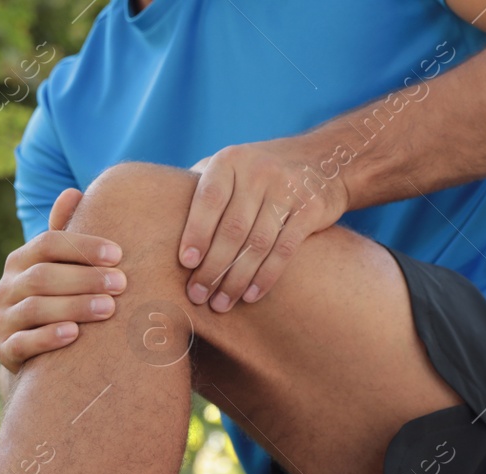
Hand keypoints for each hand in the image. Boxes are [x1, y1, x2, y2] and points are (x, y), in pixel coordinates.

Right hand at [0, 188, 126, 373]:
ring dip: (74, 306)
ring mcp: (2, 319)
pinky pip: (23, 343)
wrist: (34, 352)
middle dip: (85, 278)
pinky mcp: (4, 350)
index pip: (47, 243)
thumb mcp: (59, 267)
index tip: (118, 254)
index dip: (83, 247)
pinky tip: (74, 334)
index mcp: (19, 260)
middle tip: (122, 284)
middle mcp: (5, 287)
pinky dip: (48, 337)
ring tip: (109, 308)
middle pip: (42, 276)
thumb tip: (72, 192)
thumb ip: (66, 234)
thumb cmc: (57, 300)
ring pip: (35, 308)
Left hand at [179, 137, 348, 311]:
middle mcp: (258, 171)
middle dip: (212, 268)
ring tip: (220, 304)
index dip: (196, 233)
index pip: (208, 199)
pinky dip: (266, 276)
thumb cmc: (260, 171)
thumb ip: (200, 187)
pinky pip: (284, 250)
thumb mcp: (231, 166)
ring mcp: (287, 189)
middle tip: (197, 296)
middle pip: (232, 229)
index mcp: (230, 161)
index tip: (185, 264)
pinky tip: (251, 296)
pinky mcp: (311, 209)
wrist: (326, 159)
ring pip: (257, 244)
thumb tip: (160, 222)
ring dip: (236, 279)